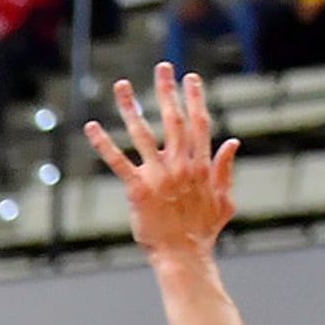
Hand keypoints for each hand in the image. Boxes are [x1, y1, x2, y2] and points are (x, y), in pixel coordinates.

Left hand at [83, 64, 239, 265]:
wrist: (184, 256)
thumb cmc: (203, 232)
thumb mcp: (224, 201)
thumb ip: (226, 170)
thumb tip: (233, 143)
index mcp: (201, 166)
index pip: (199, 124)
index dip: (195, 99)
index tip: (191, 79)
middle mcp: (181, 165)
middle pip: (173, 120)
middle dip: (167, 91)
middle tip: (163, 67)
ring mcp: (159, 176)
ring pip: (142, 133)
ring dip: (130, 107)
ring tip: (121, 85)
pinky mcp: (138, 190)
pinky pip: (118, 162)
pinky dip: (104, 144)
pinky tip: (92, 127)